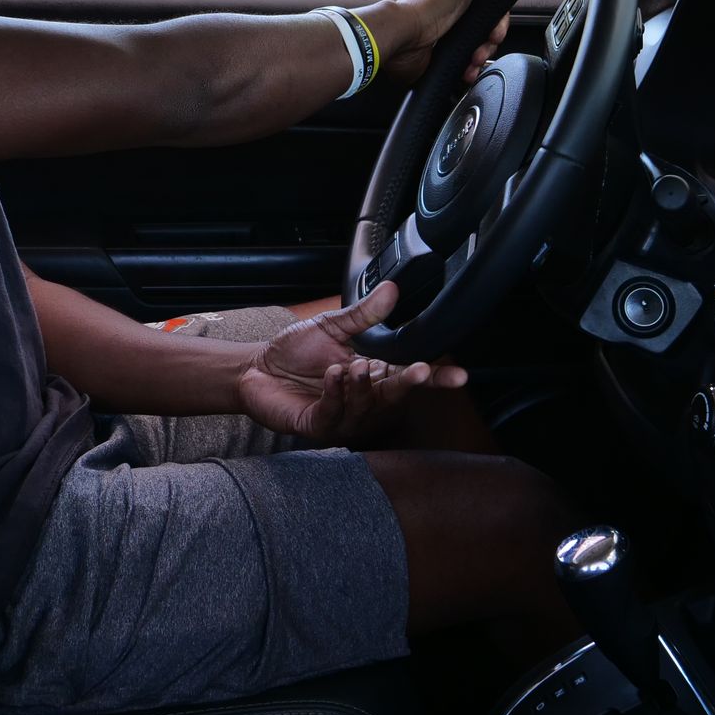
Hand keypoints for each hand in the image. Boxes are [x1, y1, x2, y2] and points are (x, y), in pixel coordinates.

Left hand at [236, 281, 466, 443]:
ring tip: (357, 366)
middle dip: (410, 383)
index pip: (409, 375)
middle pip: (395, 394)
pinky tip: (334, 376)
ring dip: (364, 386)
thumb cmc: (295, 351)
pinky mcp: (318, 425)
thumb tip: (392, 289)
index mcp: (372, 372)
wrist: (256, 368)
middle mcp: (362, 396)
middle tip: (420, 371)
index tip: (458, 374)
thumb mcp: (333, 325)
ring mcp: (342, 414)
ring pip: (366, 406)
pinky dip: (337, 394)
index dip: (434, 376)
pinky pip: (335, 413)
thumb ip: (364, 313)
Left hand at [374, 0, 510, 89]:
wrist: (402, 38)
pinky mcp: (445, 56)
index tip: (496, 30)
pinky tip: (468, 71)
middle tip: (486, 45)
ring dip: (482, 57)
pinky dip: (470, 70)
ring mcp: (452, 37)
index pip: (493, 9)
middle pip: (489, 31)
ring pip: (480, 49)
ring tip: (474, 60)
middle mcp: (459, 16)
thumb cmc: (425, 6)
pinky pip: (466, 65)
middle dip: (491, 41)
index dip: (499, 20)